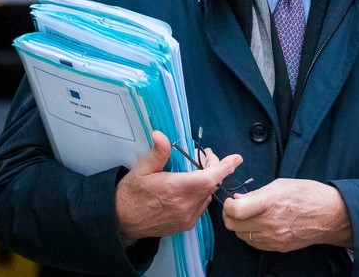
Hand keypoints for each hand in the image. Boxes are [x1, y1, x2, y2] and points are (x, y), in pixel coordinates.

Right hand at [116, 130, 241, 241]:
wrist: (122, 221)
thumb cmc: (131, 193)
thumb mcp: (141, 169)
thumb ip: (157, 153)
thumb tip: (160, 134)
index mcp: (176, 189)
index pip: (209, 178)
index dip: (224, 168)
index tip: (236, 159)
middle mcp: (185, 205)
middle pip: (211, 184)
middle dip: (214, 168)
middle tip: (206, 156)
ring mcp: (187, 217)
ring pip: (207, 195)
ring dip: (208, 181)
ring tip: (200, 168)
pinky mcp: (186, 224)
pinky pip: (201, 206)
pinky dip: (201, 193)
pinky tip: (193, 186)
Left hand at [222, 178, 352, 251]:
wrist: (330, 215)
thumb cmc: (308, 194)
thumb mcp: (281, 184)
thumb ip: (257, 193)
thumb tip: (239, 199)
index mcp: (270, 203)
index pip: (236, 210)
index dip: (228, 205)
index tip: (231, 200)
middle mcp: (270, 223)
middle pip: (234, 226)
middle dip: (230, 216)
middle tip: (235, 208)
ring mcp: (274, 238)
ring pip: (242, 236)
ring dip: (240, 226)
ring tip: (249, 215)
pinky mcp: (278, 247)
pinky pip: (254, 243)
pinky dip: (251, 234)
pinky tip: (259, 224)